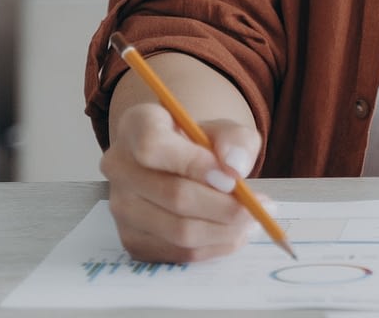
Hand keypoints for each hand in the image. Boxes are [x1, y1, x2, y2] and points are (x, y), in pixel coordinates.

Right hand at [100, 102, 265, 262]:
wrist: (180, 164)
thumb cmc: (201, 143)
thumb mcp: (225, 130)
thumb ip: (236, 140)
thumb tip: (235, 167)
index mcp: (136, 126)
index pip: (153, 146)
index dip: (194, 164)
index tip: (231, 177)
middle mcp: (119, 166)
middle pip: (172, 195)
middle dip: (225, 207)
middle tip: (259, 207)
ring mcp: (120, 207)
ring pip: (178, 230)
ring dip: (224, 231)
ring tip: (252, 221)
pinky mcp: (131, 239)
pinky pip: (177, 253)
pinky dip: (213, 247)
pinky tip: (233, 233)